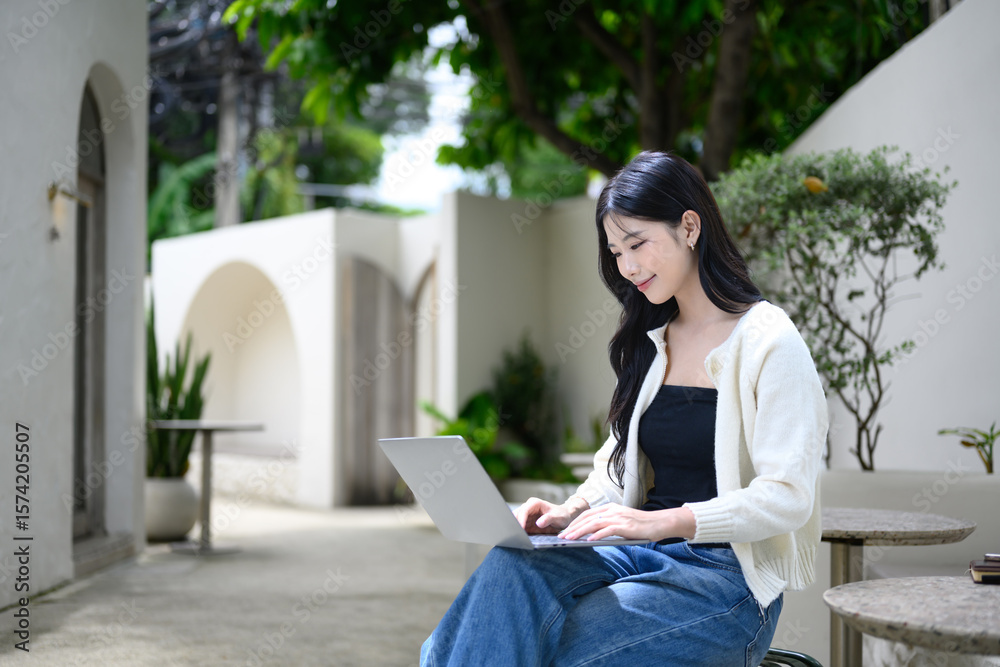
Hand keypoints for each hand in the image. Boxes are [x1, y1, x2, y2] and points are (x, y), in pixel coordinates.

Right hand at [516, 496, 588, 534]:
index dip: (521, 520)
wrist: (564, 517)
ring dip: (515, 529)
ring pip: (515, 521)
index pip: (524, 511)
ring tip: (516, 538)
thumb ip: (548, 519)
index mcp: (534, 503)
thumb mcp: (557, 518)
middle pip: (516, 516)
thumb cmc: (561, 515)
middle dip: (515, 525)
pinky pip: (519, 527)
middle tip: (515, 535)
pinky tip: (519, 538)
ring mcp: (526, 515)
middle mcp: (528, 508)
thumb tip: (538, 523)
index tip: (520, 530)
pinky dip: (518, 532)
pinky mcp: (526, 523)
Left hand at [558, 504, 696, 541]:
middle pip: (587, 518)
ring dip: (579, 532)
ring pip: (593, 523)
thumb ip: (608, 526)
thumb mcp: (622, 523)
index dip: (575, 522)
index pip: (587, 514)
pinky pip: (607, 530)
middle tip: (561, 537)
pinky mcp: (625, 525)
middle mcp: (612, 510)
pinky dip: (596, 535)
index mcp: (610, 508)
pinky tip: (588, 541)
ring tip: (569, 539)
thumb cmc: (641, 526)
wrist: (660, 522)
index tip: (565, 531)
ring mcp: (618, 517)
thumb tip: (592, 536)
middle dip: (572, 528)